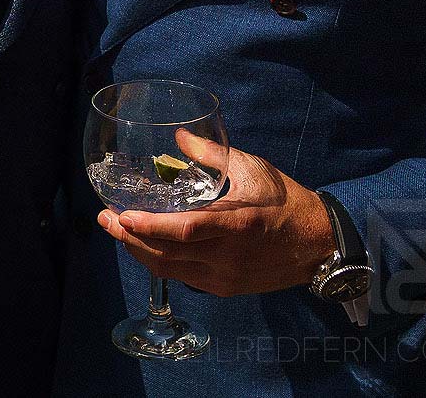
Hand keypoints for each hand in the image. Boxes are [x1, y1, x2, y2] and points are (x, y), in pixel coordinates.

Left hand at [98, 131, 334, 297]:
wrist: (320, 245)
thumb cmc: (286, 202)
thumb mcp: (252, 169)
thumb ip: (212, 152)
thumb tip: (178, 136)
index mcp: (236, 223)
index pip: (183, 230)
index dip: (148, 226)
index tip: (120, 215)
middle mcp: (228, 255)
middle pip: (167, 254)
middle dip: (129, 238)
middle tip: (105, 219)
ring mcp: (226, 276)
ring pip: (170, 270)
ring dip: (139, 252)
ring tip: (119, 231)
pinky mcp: (226, 288)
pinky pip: (183, 277)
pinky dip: (160, 262)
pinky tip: (147, 247)